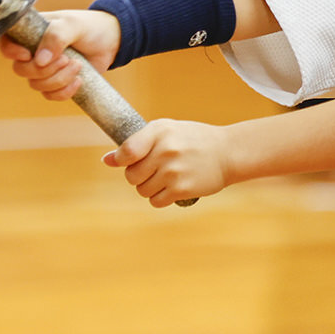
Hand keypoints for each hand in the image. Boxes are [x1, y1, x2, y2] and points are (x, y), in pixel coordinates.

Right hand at [0, 8, 120, 99]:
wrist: (111, 41)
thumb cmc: (89, 26)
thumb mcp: (73, 25)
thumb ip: (56, 37)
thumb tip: (39, 60)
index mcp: (30, 31)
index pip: (4, 41)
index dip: (10, 51)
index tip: (28, 54)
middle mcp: (32, 51)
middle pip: (20, 70)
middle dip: (44, 70)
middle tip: (67, 59)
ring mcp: (43, 69)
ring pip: (36, 85)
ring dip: (58, 79)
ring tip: (78, 65)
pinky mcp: (56, 83)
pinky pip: (50, 95)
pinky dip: (64, 92)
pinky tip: (79, 80)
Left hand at [106, 118, 232, 206]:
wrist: (227, 152)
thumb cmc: (192, 140)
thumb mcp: (167, 131)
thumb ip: (138, 143)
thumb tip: (107, 160)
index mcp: (159, 132)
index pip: (126, 151)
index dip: (122, 160)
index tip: (129, 161)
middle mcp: (166, 151)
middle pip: (131, 175)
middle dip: (138, 176)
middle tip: (153, 169)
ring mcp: (173, 171)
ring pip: (142, 190)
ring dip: (149, 188)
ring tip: (166, 177)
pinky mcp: (182, 189)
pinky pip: (156, 201)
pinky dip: (160, 198)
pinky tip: (172, 188)